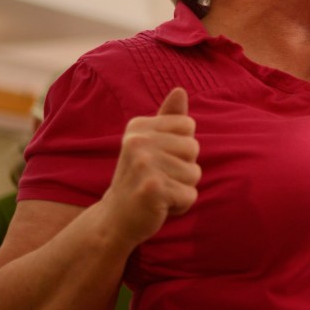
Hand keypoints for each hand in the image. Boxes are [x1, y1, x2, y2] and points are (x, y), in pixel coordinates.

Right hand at [100, 87, 200, 246]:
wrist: (114, 219)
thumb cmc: (140, 179)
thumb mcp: (151, 145)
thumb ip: (168, 118)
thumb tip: (180, 90)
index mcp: (138, 126)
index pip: (188, 125)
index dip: (181, 147)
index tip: (158, 160)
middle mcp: (138, 141)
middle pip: (193, 148)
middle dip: (184, 169)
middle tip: (158, 179)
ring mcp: (144, 165)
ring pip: (194, 173)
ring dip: (182, 189)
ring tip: (158, 192)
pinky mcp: (152, 189)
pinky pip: (190, 195)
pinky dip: (180, 206)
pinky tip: (158, 207)